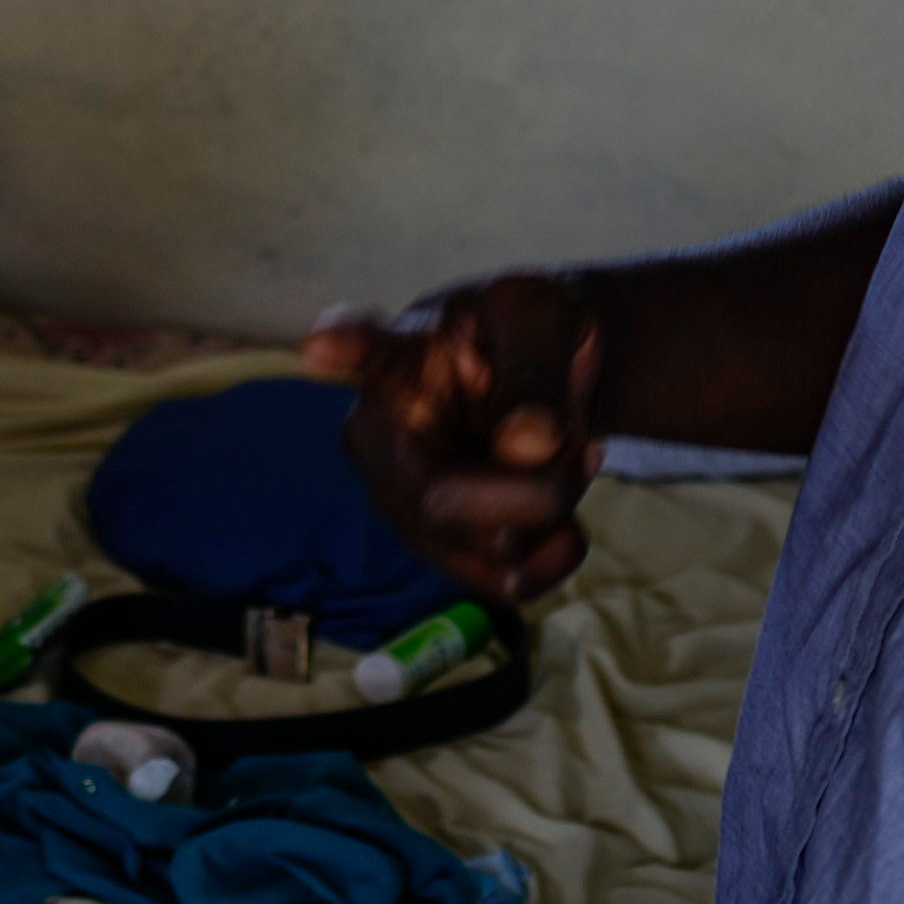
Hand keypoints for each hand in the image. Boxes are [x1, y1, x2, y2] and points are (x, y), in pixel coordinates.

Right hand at [307, 273, 602, 602]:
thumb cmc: (528, 331)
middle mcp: (378, 442)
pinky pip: (511, 585)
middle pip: (444, 503)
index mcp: (396, 362)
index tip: (318, 344)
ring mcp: (404, 506)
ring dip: (557, 507)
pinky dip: (558, 552)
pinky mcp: (445, 553)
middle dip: (541, 485)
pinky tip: (561, 513)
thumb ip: (535, 370)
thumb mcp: (542, 318)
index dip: (342, 349)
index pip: (361, 351)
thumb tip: (528, 445)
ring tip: (564, 457)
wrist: (546, 374)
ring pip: (494, 549)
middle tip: (584, 444)